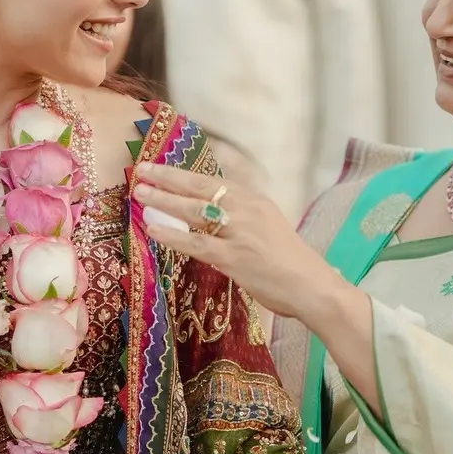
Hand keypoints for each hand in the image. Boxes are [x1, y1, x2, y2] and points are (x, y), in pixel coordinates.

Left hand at [132, 163, 332, 319]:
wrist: (313, 287)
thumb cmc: (291, 263)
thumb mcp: (268, 227)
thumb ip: (243, 217)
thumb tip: (213, 215)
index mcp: (255, 200)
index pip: (214, 180)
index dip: (184, 173)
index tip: (162, 167)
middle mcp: (247, 209)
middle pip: (200, 187)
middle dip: (168, 177)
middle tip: (142, 169)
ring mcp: (240, 232)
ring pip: (194, 210)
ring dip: (164, 200)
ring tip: (139, 193)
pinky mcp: (234, 257)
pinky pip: (196, 243)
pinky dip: (172, 235)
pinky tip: (153, 230)